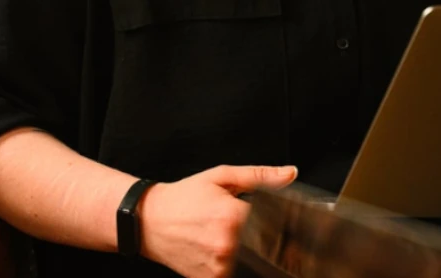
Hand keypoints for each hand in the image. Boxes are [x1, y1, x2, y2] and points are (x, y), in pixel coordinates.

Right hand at [139, 164, 297, 277]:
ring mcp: (219, 267)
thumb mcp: (221, 177)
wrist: (149, 221)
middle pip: (269, 248)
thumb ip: (259, 176)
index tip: (288, 223)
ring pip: (256, 263)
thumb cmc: (184, 198)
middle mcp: (226, 245)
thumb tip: (290, 173)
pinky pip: (238, 273)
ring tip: (237, 237)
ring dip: (256, 253)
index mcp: (231, 216)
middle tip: (258, 230)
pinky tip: (227, 249)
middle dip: (272, 239)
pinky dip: (240, 263)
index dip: (286, 223)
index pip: (277, 224)